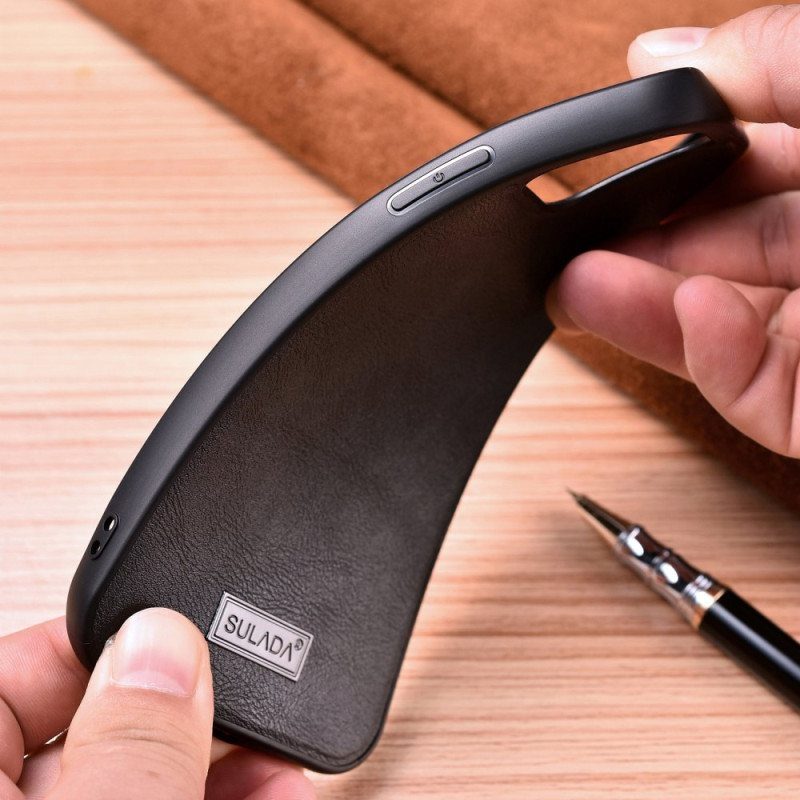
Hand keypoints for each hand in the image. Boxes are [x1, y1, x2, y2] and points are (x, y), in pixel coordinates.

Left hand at [0, 610, 315, 799]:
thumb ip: (130, 749)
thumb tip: (164, 639)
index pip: (17, 671)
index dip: (103, 639)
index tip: (179, 631)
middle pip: (94, 727)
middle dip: (187, 707)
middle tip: (246, 694)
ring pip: (141, 775)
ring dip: (225, 757)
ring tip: (279, 754)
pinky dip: (225, 799)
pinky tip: (274, 789)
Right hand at [547, 5, 799, 455]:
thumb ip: (777, 53)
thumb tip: (655, 45)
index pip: (748, 165)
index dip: (676, 161)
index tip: (609, 161)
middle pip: (716, 249)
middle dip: (634, 242)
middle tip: (559, 240)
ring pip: (713, 324)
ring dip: (636, 303)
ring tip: (566, 283)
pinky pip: (748, 390)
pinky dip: (709, 355)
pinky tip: (688, 313)